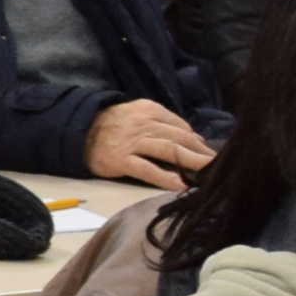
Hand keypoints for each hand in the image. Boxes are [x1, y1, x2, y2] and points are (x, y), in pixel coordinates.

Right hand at [78, 98, 213, 189]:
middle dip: (201, 151)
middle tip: (219, 163)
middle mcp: (143, 124)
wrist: (77, 130)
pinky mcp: (121, 160)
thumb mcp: (137, 113)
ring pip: (168, 151)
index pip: (179, 125)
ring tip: (208, 173)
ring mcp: (132, 142)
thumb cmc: (111, 124)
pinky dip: (166, 177)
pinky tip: (180, 185)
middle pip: (179, 137)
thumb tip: (193, 138)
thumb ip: (162, 122)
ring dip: (191, 162)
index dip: (197, 139)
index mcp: (149, 110)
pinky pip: (147, 169)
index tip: (209, 152)